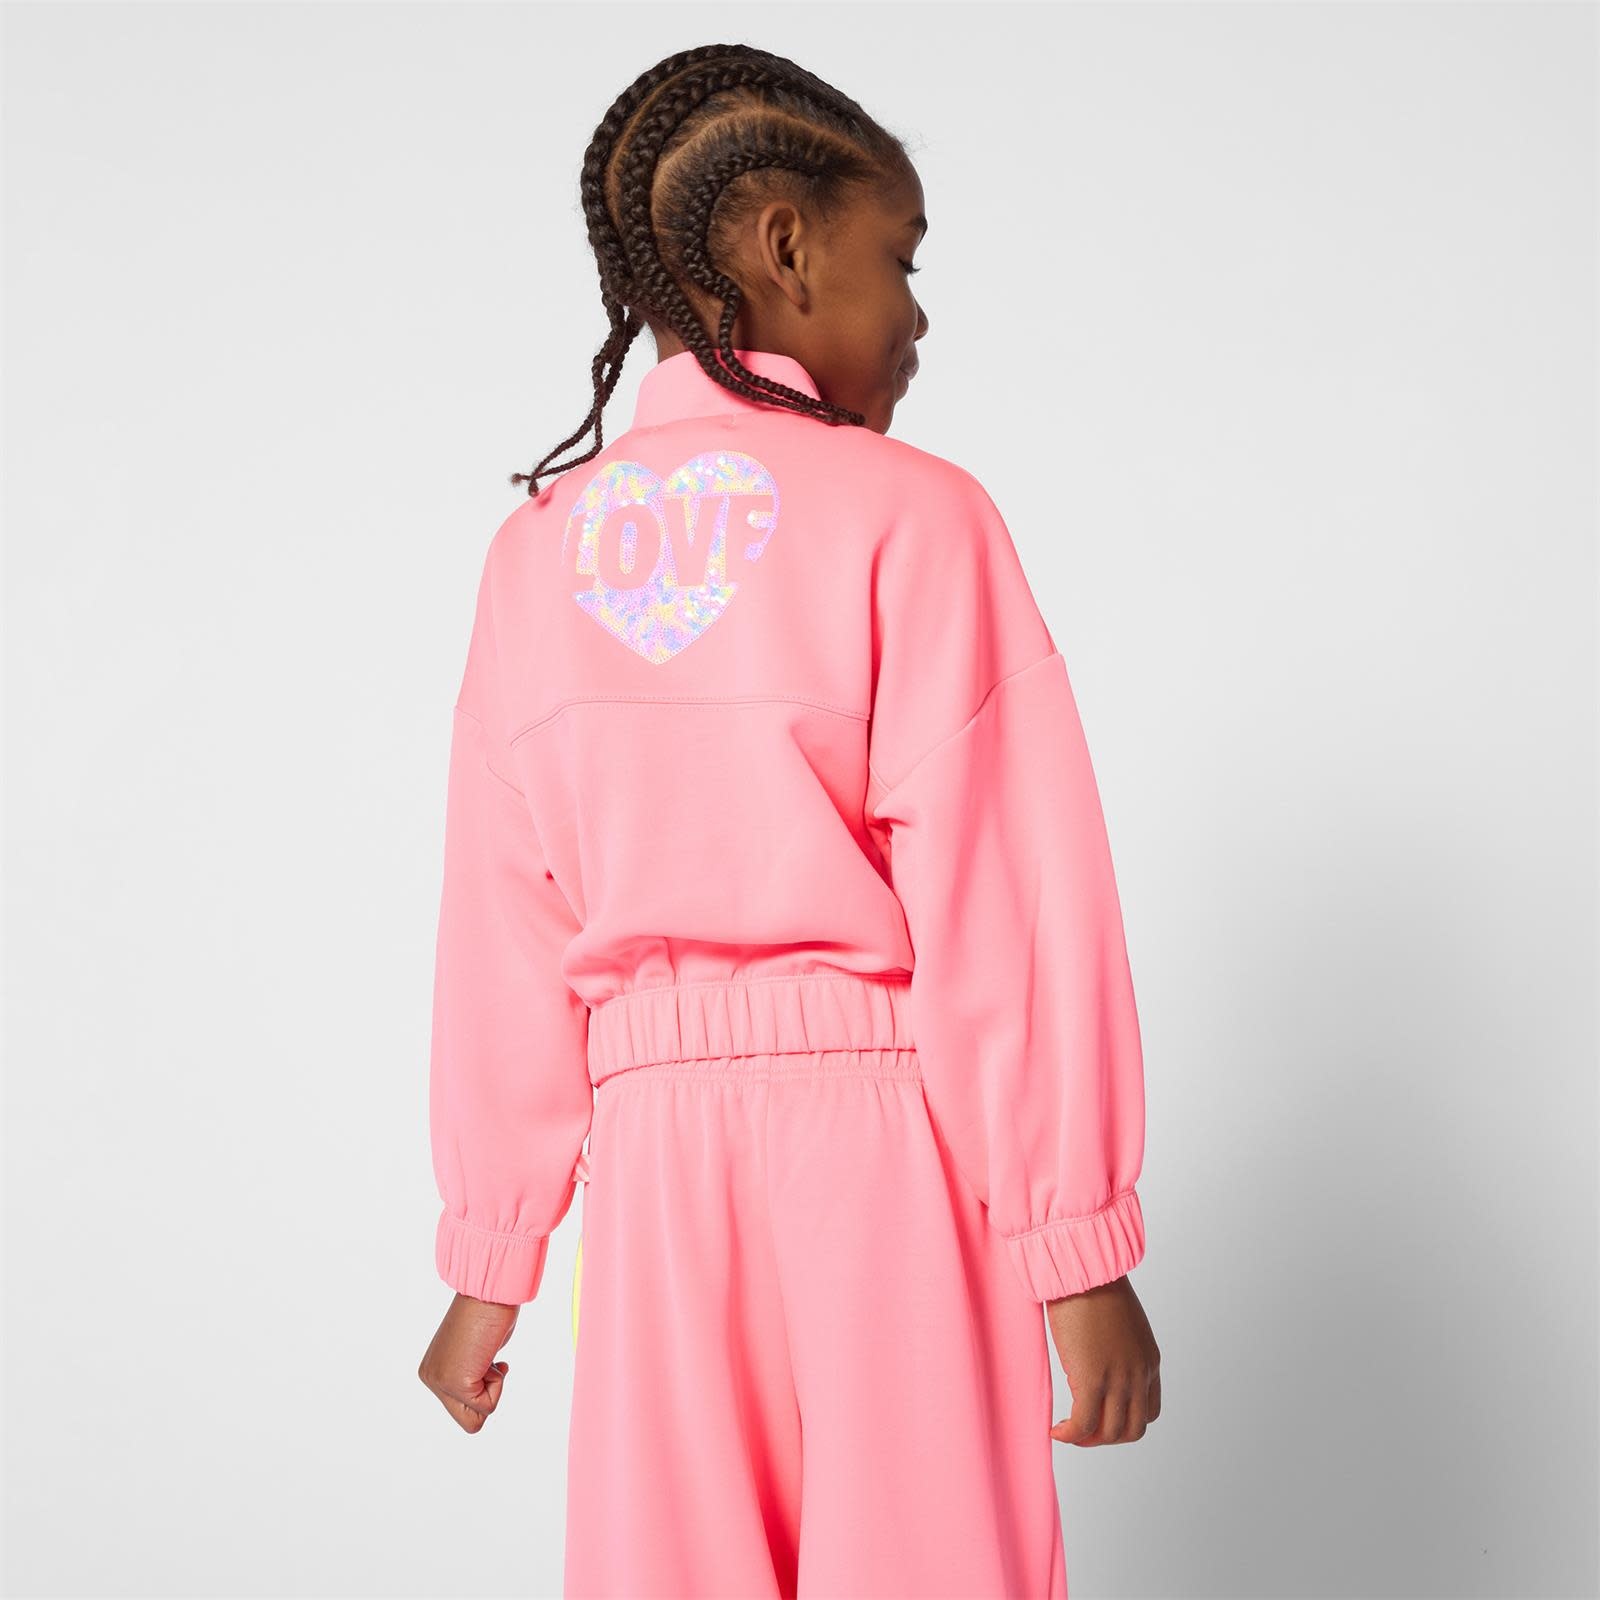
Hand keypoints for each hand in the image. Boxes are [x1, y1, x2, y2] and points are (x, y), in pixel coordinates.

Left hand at [418, 1292, 519, 1432]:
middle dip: (486, 1396)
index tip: (485, 1355)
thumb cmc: (490, 1310)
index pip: (461, 1405)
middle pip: (467, 1421)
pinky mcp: (455, 1384)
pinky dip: (498, 1382)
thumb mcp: (476, 1349)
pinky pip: (487, 1406)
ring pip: (476, 1419)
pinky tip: (490, 1354)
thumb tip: (483, 1381)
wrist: (490, 1291)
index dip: (484, 1385)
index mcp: (432, 1369)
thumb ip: (471, 1370)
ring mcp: (440, 1383)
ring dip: (493, 1388)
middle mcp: (431, 1378)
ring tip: (487, 1355)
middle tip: (487, 1361)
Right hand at [1045, 1274, 1160, 1445]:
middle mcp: (1139, 1374)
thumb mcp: (1119, 1323)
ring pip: (1109, 1433)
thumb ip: (1118, 1349)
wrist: (1083, 1267)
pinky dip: (1069, 1434)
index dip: (1124, 1421)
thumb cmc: (1093, 1285)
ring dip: (1087, 1439)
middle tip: (1082, 1430)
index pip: (1149, 1411)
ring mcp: (1118, 1379)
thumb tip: (1097, 1361)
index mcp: (1149, 1361)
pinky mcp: (1092, 1379)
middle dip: (1106, 1437)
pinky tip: (1056, 1430)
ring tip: (1067, 1430)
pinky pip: (1083, 1424)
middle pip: (1132, 1429)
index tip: (1101, 1416)